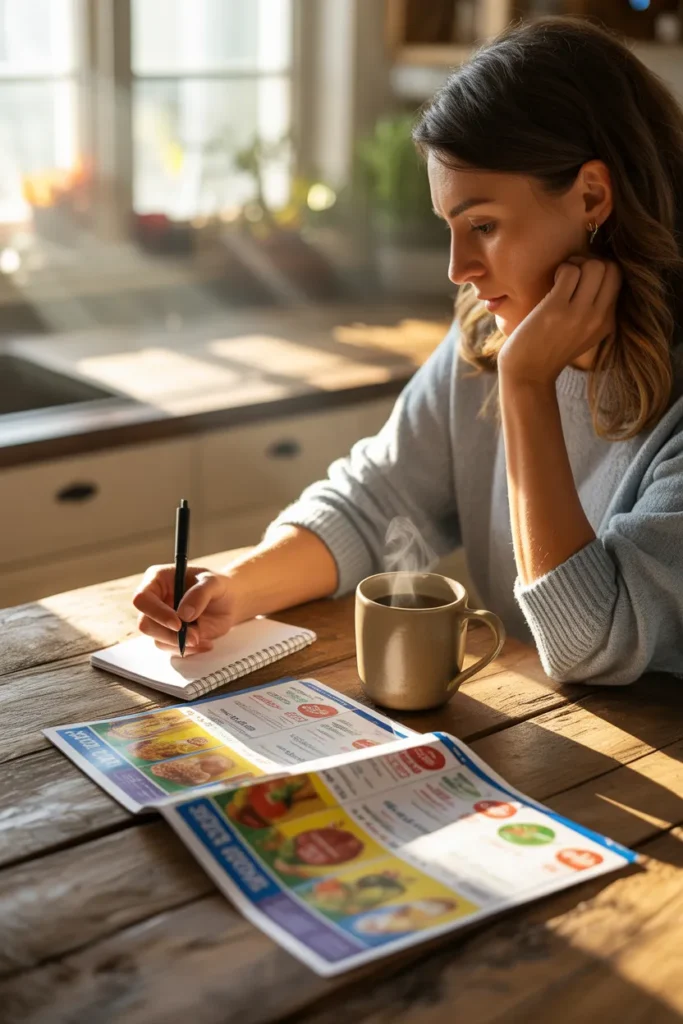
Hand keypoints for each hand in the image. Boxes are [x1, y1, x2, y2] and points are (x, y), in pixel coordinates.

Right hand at [133, 564, 237, 653]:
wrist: (230, 602)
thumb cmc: (219, 586)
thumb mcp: (213, 583)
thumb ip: (199, 594)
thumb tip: (184, 615)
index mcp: (157, 580)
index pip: (143, 599)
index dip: (157, 613)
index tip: (178, 623)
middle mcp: (154, 600)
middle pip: (146, 624)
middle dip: (170, 634)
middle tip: (194, 637)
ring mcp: (160, 620)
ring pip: (158, 639)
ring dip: (181, 644)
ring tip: (202, 638)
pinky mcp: (170, 634)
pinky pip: (170, 648)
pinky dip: (188, 649)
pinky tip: (204, 643)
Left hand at [497, 256, 621, 385]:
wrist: (527, 374)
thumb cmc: (548, 349)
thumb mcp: (583, 334)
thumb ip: (594, 310)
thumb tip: (595, 272)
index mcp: (608, 323)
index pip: (618, 279)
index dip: (600, 269)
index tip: (581, 278)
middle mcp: (598, 318)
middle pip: (611, 269)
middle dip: (590, 261)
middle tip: (571, 273)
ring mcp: (579, 314)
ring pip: (594, 266)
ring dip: (574, 264)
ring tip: (560, 278)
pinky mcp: (556, 310)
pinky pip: (569, 271)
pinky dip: (560, 269)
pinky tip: (551, 281)